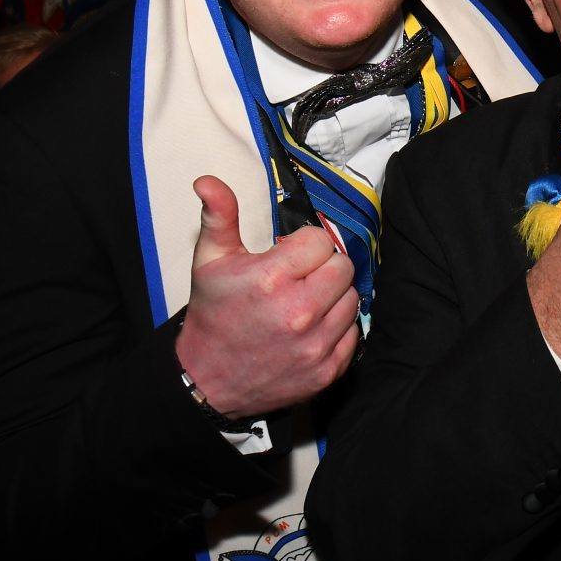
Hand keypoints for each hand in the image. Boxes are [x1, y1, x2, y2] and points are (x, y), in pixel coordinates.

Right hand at [174, 175, 359, 419]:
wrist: (206, 381)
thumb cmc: (213, 314)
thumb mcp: (209, 261)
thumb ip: (219, 216)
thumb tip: (208, 180)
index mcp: (271, 279)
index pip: (321, 241)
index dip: (304, 245)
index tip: (287, 257)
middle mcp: (299, 313)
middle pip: (342, 266)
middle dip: (322, 267)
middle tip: (298, 279)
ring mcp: (315, 345)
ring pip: (352, 297)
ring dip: (332, 297)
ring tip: (303, 303)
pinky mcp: (328, 370)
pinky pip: (354, 332)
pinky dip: (337, 328)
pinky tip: (311, 329)